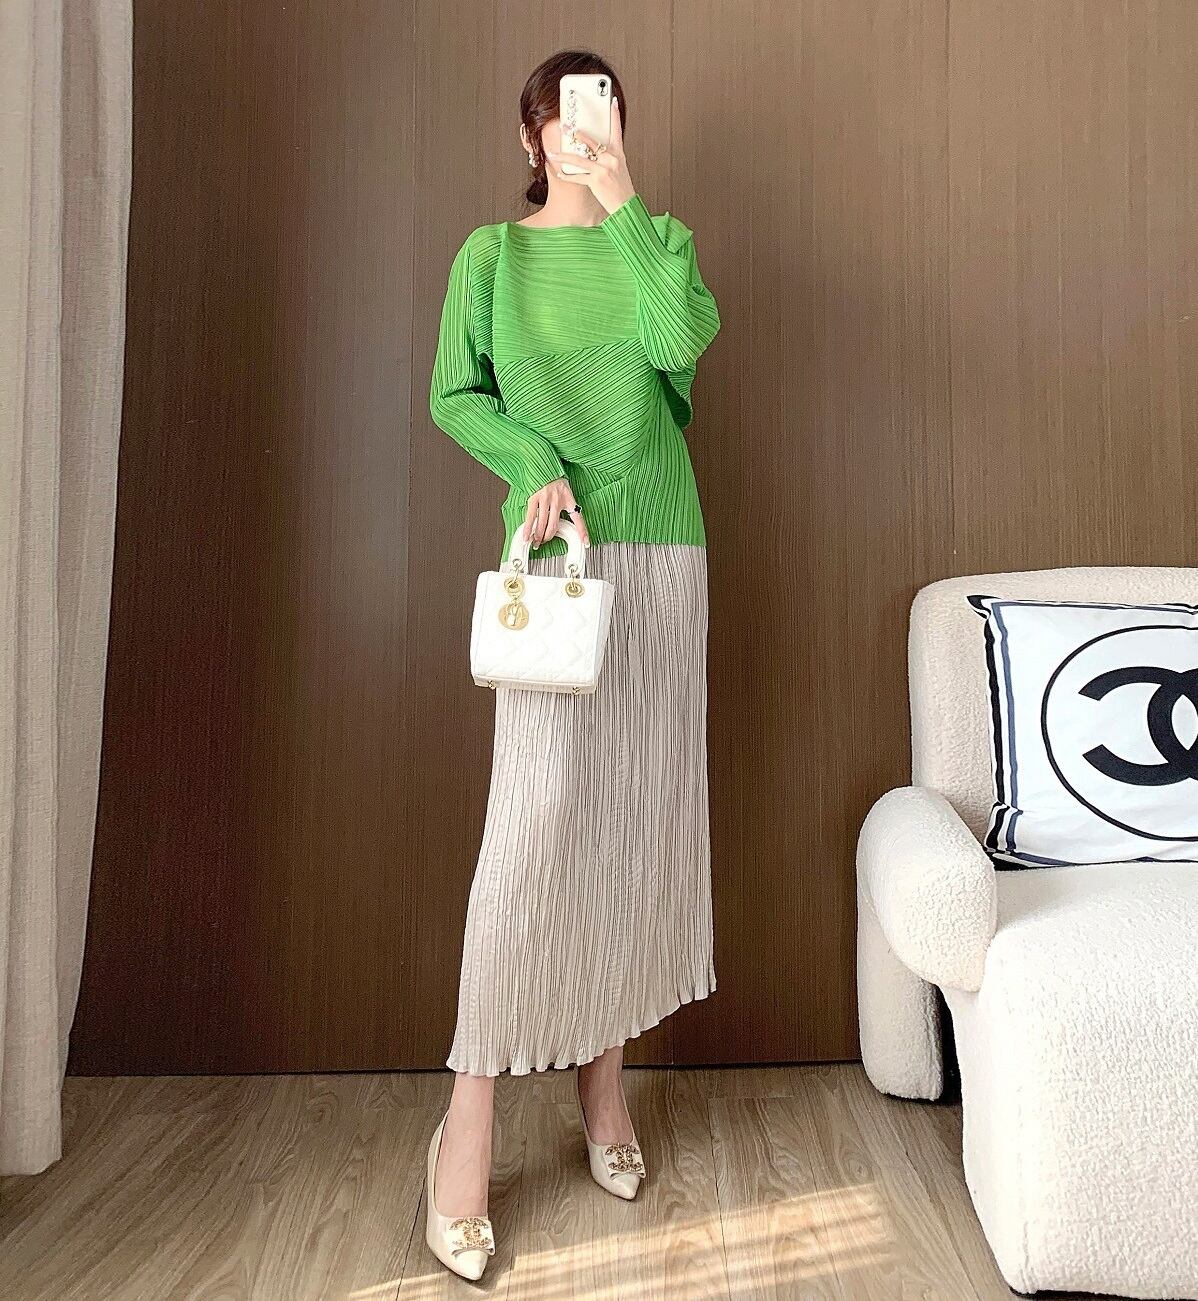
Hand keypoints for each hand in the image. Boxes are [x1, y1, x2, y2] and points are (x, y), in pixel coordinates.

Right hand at [523, 476, 589, 548]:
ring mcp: (546, 499)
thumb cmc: (554, 478)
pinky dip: (528, 529)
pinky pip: (531, 517)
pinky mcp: (534, 498)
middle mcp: (558, 500)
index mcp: (569, 499)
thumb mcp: (565, 490)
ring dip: (538, 536)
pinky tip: (527, 536)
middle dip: (548, 537)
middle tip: (544, 542)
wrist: (543, 463)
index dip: (583, 532)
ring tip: (535, 542)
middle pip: (554, 526)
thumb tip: (558, 520)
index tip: (586, 543)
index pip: (578, 518)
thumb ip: (564, 505)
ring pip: (542, 524)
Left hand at [545, 96, 635, 215]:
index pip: (617, 130)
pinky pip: (578, 176)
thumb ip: (608, 158)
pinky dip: (567, 176)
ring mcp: (603, 169)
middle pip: (590, 142)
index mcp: (618, 154)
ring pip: (579, 159)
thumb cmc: (621, 189)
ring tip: (552, 153)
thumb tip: (592, 151)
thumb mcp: (619, 169)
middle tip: (564, 126)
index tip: (611, 101)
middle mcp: (611, 159)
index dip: (615, 115)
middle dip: (575, 134)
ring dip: (563, 156)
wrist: (626, 206)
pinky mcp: (596, 181)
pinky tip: (559, 174)